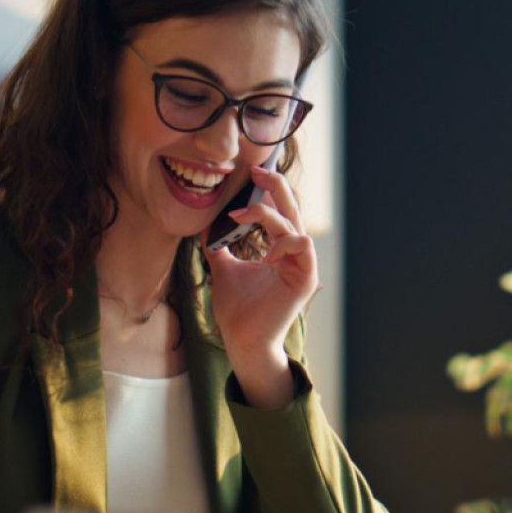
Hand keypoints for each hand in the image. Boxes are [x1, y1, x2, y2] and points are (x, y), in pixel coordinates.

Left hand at [206, 164, 315, 408]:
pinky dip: (284, 241)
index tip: (248, 176)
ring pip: (293, 224)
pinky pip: (302, 245)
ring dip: (267, 215)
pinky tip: (265, 250)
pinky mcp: (305, 279)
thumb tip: (205, 224)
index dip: (267, 191)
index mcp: (279, 250)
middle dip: (275, 186)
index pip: (279, 211)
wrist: (242, 341)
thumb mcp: (223, 269)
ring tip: (239, 218)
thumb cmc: (237, 310)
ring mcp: (301, 266)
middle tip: (254, 171)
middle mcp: (293, 254)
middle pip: (292, 209)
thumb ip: (219, 246)